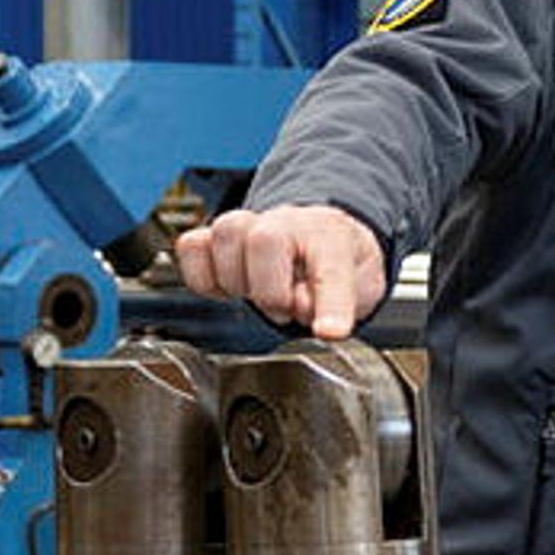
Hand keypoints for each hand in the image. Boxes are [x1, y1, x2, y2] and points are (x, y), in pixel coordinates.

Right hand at [174, 204, 385, 341]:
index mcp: (329, 235)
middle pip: (264, 240)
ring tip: (255, 294)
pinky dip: (202, 277)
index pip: (331, 266)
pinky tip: (227, 288)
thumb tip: (305, 310)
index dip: (331, 303)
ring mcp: (245, 225)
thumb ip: (343, 301)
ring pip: (224, 237)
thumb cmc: (338, 261)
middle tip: (283, 309)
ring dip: (236, 281)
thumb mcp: (363, 286)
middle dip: (271, 291)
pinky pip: (191, 247)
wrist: (316, 237)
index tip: (330, 332)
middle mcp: (284, 222)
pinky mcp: (212, 238)